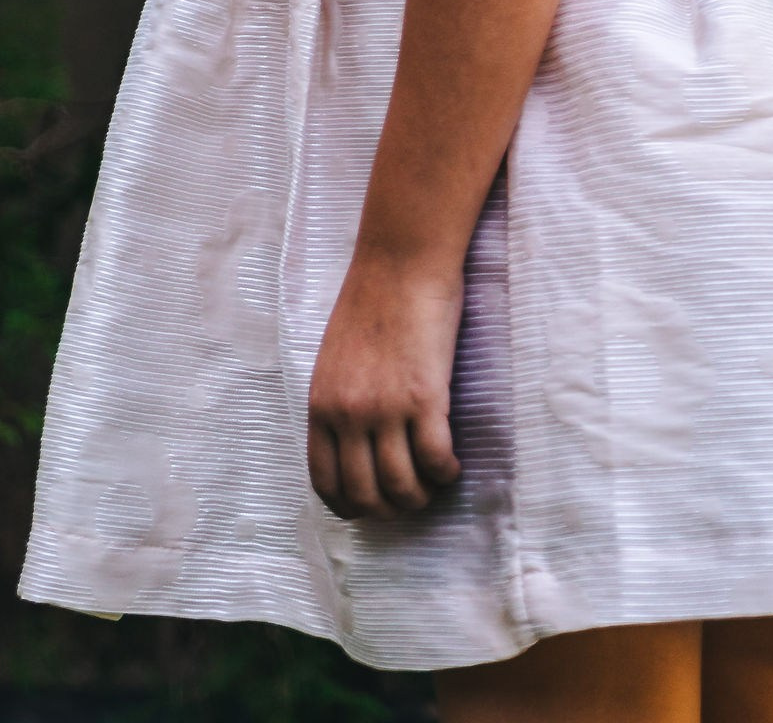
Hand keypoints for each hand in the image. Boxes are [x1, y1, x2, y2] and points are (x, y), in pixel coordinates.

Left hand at [306, 249, 464, 518]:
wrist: (400, 264)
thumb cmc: (371, 305)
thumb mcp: (334, 361)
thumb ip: (339, 405)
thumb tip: (357, 451)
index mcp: (320, 403)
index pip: (325, 482)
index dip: (351, 507)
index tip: (372, 508)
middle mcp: (347, 412)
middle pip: (365, 495)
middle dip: (392, 510)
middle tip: (412, 498)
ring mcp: (384, 407)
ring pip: (402, 487)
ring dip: (422, 497)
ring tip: (434, 482)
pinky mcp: (423, 398)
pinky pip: (435, 461)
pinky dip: (446, 473)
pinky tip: (452, 464)